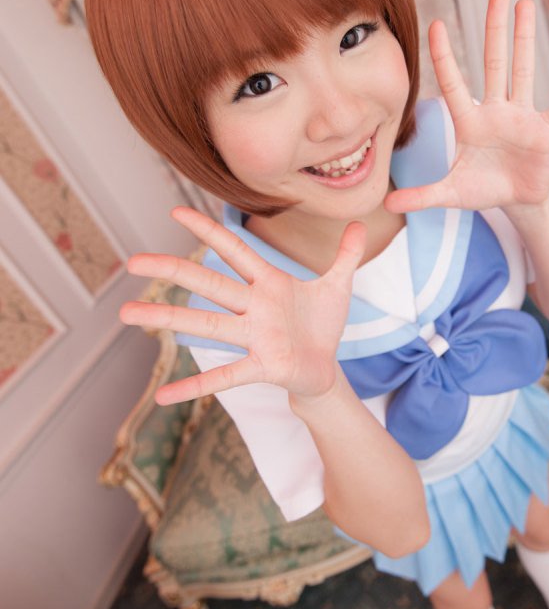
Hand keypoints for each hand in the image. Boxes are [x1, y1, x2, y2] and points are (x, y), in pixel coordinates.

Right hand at [119, 207, 365, 405]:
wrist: (328, 370)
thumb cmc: (323, 326)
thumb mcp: (339, 287)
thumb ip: (346, 255)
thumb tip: (361, 222)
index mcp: (269, 283)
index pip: (234, 250)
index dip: (208, 230)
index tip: (176, 212)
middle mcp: (254, 307)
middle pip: (207, 283)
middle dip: (171, 270)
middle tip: (132, 261)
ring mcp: (254, 337)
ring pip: (205, 324)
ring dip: (167, 318)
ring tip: (128, 314)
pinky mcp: (261, 367)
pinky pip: (223, 377)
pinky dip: (193, 386)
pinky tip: (162, 396)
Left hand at [384, 0, 548, 213]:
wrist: (517, 201)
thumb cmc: (483, 190)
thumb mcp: (451, 194)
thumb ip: (422, 196)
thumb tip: (387, 203)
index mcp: (469, 122)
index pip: (453, 84)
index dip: (444, 56)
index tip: (436, 23)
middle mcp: (496, 111)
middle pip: (494, 63)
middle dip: (494, 29)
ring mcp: (523, 116)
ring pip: (524, 71)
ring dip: (526, 38)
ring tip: (527, 4)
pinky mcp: (547, 129)